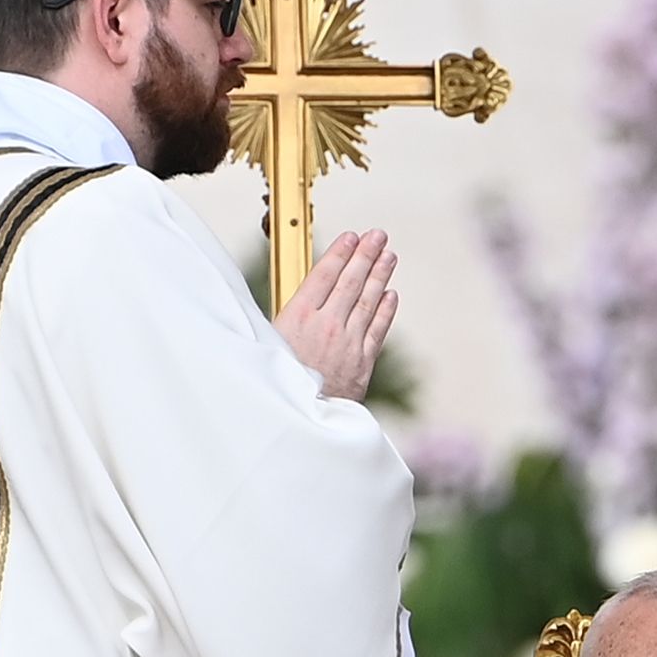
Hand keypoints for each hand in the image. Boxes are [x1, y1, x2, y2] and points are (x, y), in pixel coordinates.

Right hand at [276, 229, 399, 401]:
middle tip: (378, 235)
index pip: (323, 275)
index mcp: (297, 318)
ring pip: (368, 302)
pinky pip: (377, 330)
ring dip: (380, 275)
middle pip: (350, 283)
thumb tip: (293, 296)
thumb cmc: (275, 382)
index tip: (351, 237)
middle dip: (365, 256)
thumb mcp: (265, 344)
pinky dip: (385, 310)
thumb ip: (284, 317)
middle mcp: (326, 327)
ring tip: (389, 255)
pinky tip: (391, 294)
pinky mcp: (362, 363)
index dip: (339, 254)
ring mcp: (347, 344)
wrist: (296, 421)